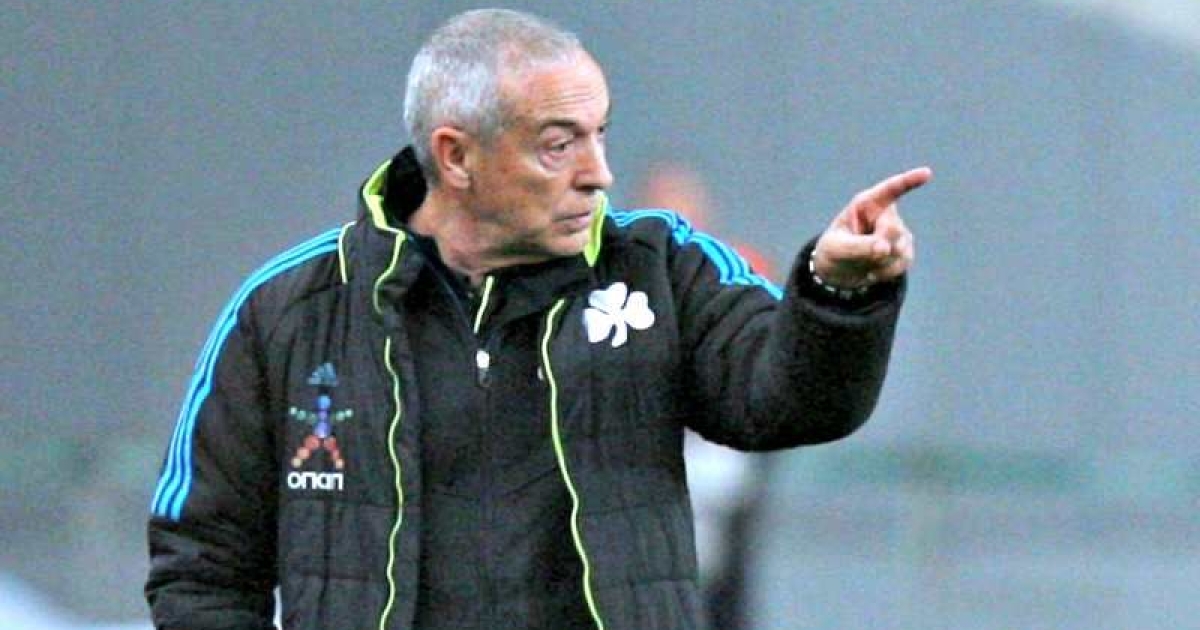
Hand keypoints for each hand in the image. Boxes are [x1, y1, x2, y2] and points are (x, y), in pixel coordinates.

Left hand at [812, 167, 931, 288]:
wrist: (839, 272)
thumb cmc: (834, 251)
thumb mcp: (837, 248)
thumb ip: (859, 247)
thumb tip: (884, 249)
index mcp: (867, 204)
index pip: (890, 189)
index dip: (909, 181)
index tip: (926, 173)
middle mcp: (886, 214)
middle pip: (893, 229)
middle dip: (878, 246)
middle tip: (861, 254)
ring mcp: (898, 233)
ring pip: (899, 249)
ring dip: (879, 262)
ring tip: (862, 262)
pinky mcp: (905, 251)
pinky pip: (902, 263)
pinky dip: (885, 272)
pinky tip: (872, 271)